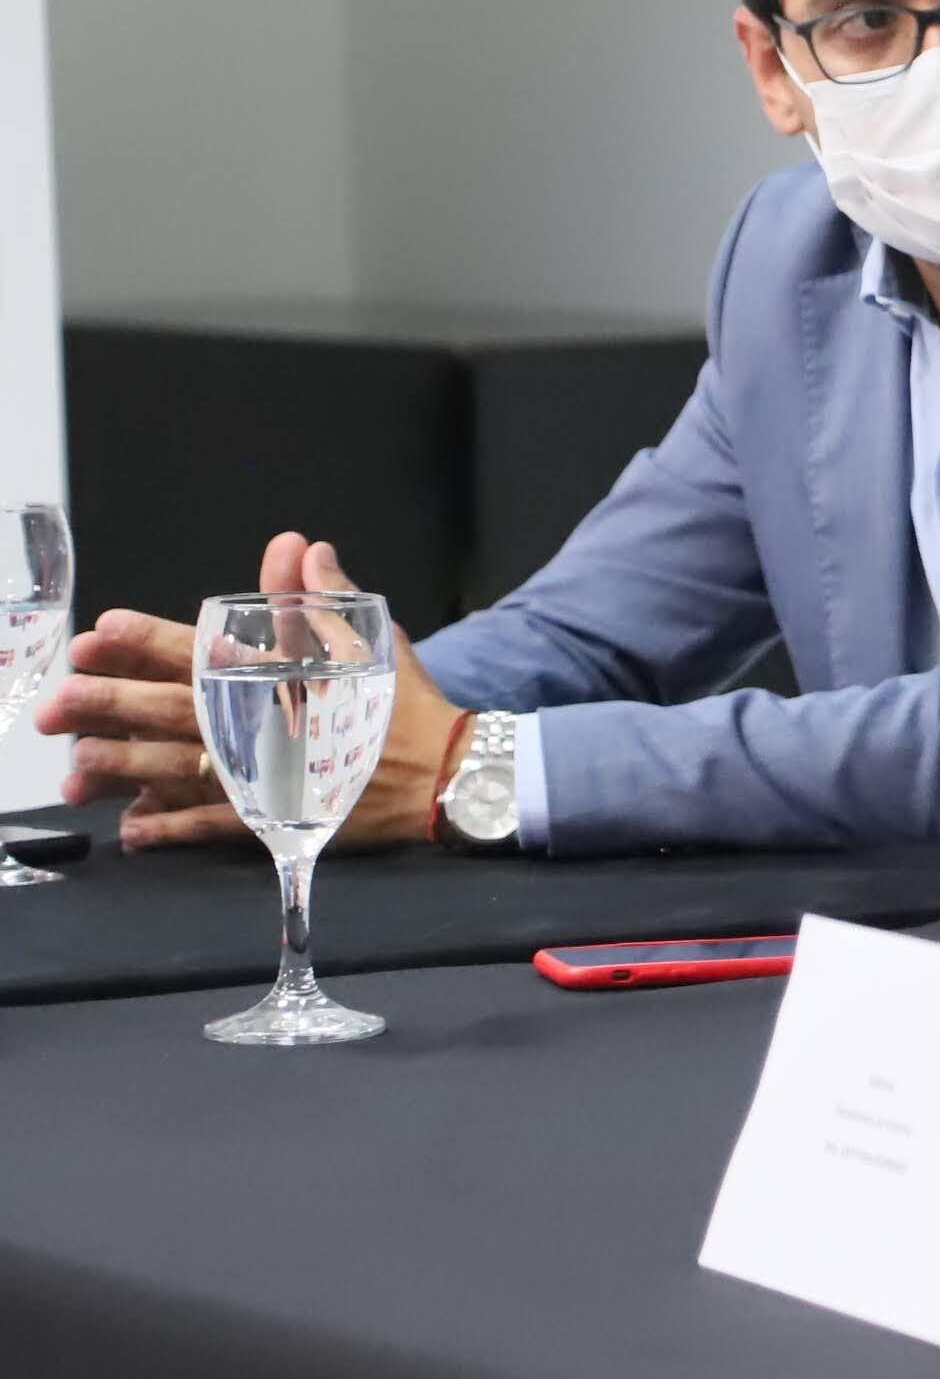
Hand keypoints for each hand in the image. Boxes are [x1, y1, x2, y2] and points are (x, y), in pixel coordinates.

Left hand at [38, 533, 461, 851]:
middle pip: (170, 711)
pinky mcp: (272, 820)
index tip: (98, 633)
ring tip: (75, 767)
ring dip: (121, 768)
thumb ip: (325, 596)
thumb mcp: (370, 640)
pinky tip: (130, 829)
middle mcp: (260, 725)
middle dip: (107, 705)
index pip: (200, 651)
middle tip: (55, 705)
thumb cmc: (402, 705)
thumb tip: (302, 547)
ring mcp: (262, 776)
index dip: (145, 641)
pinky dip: (167, 830)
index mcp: (278, 676)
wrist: (446, 775)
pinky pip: (207, 827)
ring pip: (175, 770)